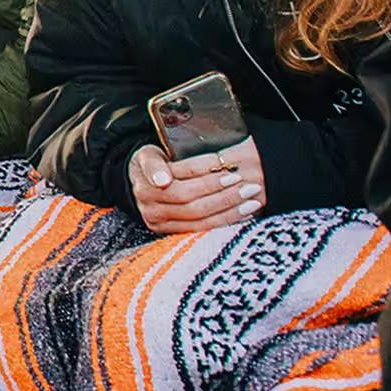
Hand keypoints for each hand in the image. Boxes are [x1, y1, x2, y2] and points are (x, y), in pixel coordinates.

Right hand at [128, 141, 265, 234]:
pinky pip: (202, 229)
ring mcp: (160, 223)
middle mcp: (151, 208)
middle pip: (191, 202)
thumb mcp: (148, 156)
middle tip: (248, 185)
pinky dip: (225, 221)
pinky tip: (244, 214)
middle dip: (222, 193)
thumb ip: (154, 164)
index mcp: (146, 186)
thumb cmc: (152, 164)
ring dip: (228, 209)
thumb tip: (162, 180)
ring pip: (199, 218)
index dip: (206, 172)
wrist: (139, 184)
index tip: (228, 164)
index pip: (182, 179)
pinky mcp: (170, 233)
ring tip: (251, 199)